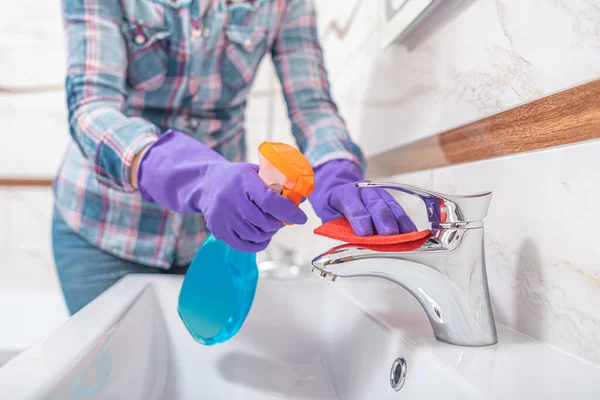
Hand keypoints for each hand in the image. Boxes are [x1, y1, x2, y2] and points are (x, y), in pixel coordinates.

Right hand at [136, 130, 306, 251]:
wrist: (205, 184)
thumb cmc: (237, 178)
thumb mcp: (255, 172)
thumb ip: (277, 183)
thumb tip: (302, 198)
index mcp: (243, 181)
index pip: (269, 200)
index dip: (289, 212)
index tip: (301, 218)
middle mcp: (231, 199)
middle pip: (264, 222)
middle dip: (280, 223)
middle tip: (284, 219)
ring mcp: (223, 216)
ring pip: (256, 235)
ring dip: (270, 233)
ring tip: (271, 224)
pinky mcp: (218, 230)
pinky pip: (244, 245)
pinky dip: (259, 243)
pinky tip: (263, 236)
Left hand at [309, 160, 415, 235]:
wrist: (340, 190)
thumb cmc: (335, 208)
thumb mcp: (330, 217)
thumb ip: (341, 228)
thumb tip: (355, 243)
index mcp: (344, 194)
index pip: (353, 207)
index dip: (360, 220)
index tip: (365, 233)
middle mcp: (363, 191)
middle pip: (375, 205)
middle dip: (383, 219)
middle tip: (388, 233)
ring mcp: (378, 193)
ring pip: (390, 206)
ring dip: (399, 222)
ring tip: (405, 235)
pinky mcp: (389, 199)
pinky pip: (399, 209)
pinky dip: (406, 221)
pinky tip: (412, 231)